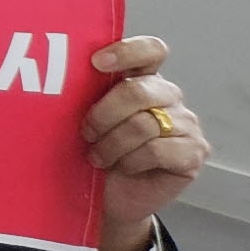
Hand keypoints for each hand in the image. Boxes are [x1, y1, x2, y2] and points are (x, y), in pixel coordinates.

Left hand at [83, 35, 204, 250]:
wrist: (107, 199)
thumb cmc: (92, 155)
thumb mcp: (82, 121)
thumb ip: (84, 96)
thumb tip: (56, 79)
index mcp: (142, 79)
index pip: (150, 51)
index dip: (127, 51)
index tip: (95, 63)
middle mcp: (167, 97)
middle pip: (140, 90)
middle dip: (104, 114)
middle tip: (85, 133)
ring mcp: (185, 124)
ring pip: (145, 124)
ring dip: (113, 144)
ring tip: (98, 157)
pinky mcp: (193, 152)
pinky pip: (158, 150)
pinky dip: (132, 161)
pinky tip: (125, 167)